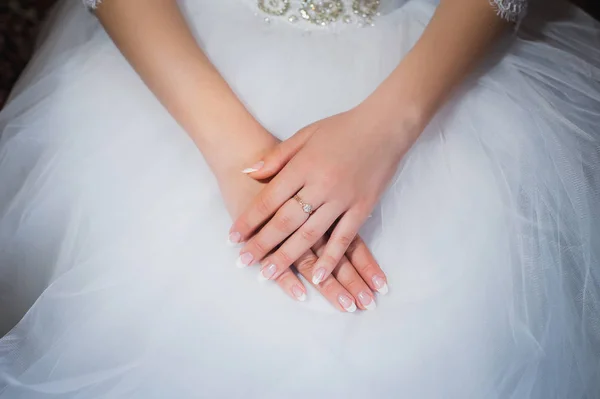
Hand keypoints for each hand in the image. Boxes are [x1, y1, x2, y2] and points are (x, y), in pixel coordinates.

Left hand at [231, 104, 418, 291]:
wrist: (385, 126)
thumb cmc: (342, 128)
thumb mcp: (305, 134)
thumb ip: (276, 156)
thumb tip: (248, 172)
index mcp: (303, 166)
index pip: (269, 199)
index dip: (249, 220)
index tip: (233, 238)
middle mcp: (320, 185)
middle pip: (285, 221)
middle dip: (262, 244)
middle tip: (243, 262)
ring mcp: (342, 199)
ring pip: (310, 234)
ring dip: (288, 257)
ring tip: (269, 275)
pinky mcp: (362, 208)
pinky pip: (344, 238)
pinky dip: (331, 259)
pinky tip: (318, 276)